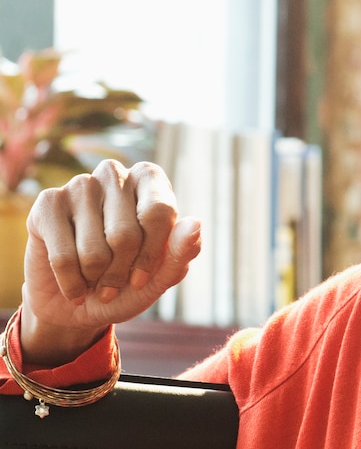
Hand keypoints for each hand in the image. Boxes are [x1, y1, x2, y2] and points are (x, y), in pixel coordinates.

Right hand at [18, 160, 200, 365]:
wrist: (78, 304)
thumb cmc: (127, 283)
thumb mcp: (161, 276)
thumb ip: (182, 252)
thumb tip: (196, 225)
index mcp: (151, 180)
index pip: (160, 213)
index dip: (152, 255)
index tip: (143, 278)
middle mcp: (115, 174)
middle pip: (126, 235)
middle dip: (121, 272)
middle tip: (114, 283)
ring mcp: (79, 184)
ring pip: (94, 250)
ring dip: (96, 278)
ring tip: (94, 278)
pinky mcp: (47, 203)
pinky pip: (64, 258)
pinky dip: (72, 284)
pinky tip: (73, 285)